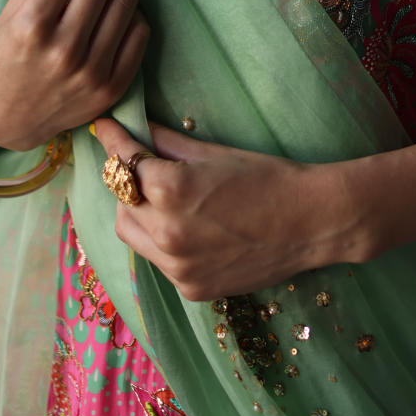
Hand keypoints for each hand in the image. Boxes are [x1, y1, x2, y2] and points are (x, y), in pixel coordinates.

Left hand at [91, 118, 342, 301]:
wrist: (313, 222)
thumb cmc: (268, 177)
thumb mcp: (214, 153)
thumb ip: (167, 143)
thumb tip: (136, 128)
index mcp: (170, 190)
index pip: (122, 162)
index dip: (112, 140)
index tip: (102, 127)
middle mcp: (166, 233)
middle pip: (120, 202)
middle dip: (126, 182)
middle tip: (143, 164)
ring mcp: (177, 267)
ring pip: (133, 235)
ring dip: (139, 214)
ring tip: (163, 199)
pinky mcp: (191, 288)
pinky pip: (159, 261)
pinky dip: (162, 242)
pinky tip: (189, 228)